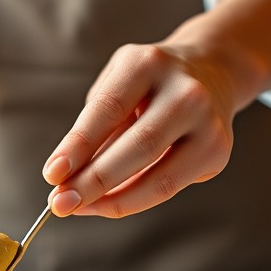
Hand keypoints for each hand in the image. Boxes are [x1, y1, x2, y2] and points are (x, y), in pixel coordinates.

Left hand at [42, 42, 239, 218]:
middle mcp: (186, 91)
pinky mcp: (218, 151)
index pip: (108, 109)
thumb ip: (95, 127)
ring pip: (159, 177)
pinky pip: (170, 187)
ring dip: (113, 200)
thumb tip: (68, 179)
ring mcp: (208, 122)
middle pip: (138, 146)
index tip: (52, 174)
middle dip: (94, 181)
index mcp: (149, 63)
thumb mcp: (118, 84)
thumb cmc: (149, 83)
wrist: (212, 70)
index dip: (78, 145)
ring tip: (80, 207)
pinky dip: (135, 199)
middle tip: (61, 203)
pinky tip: (109, 202)